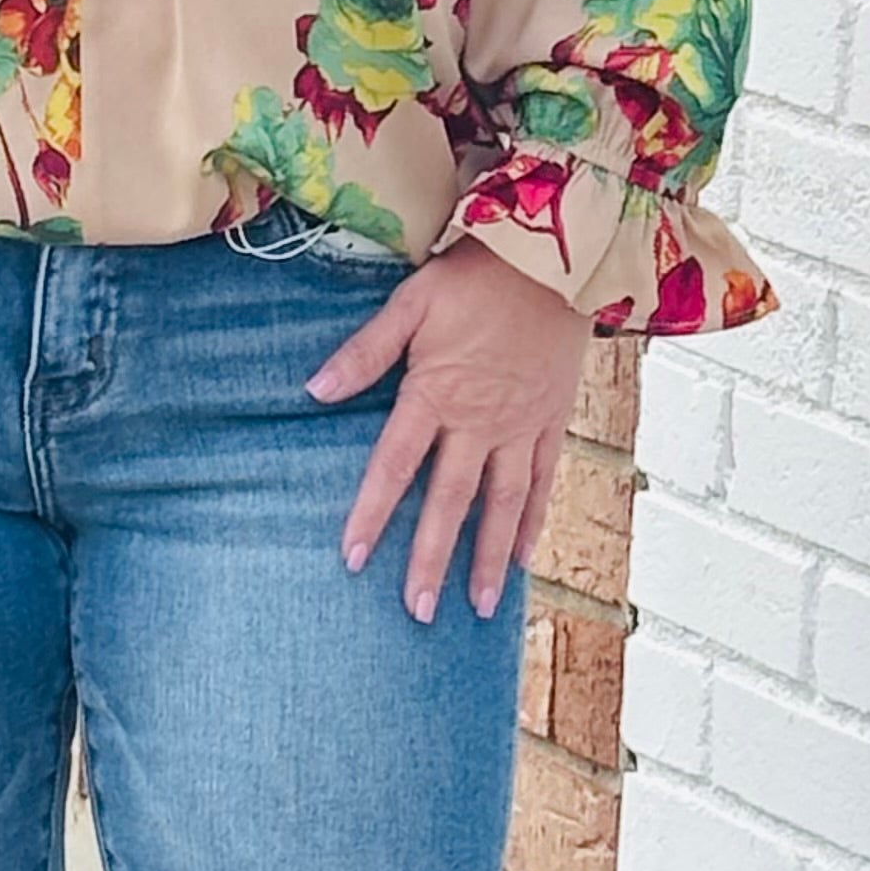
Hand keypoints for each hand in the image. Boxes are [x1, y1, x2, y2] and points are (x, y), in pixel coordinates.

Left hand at [307, 237, 588, 622]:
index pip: (395, 466)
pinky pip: (544, 481)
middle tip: (416, 611)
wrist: (555, 258)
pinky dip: (532, 521)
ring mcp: (520, 427)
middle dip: (431, 559)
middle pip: (450, 501)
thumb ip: (366, 351)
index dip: (371, 513)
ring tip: (476, 606)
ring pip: (502, 504)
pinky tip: (521, 557)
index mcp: (436, 394)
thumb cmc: (475, 277)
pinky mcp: (552, 421)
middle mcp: (479, 422)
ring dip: (488, 557)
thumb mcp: (412, 303)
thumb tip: (315, 389)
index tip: (352, 558)